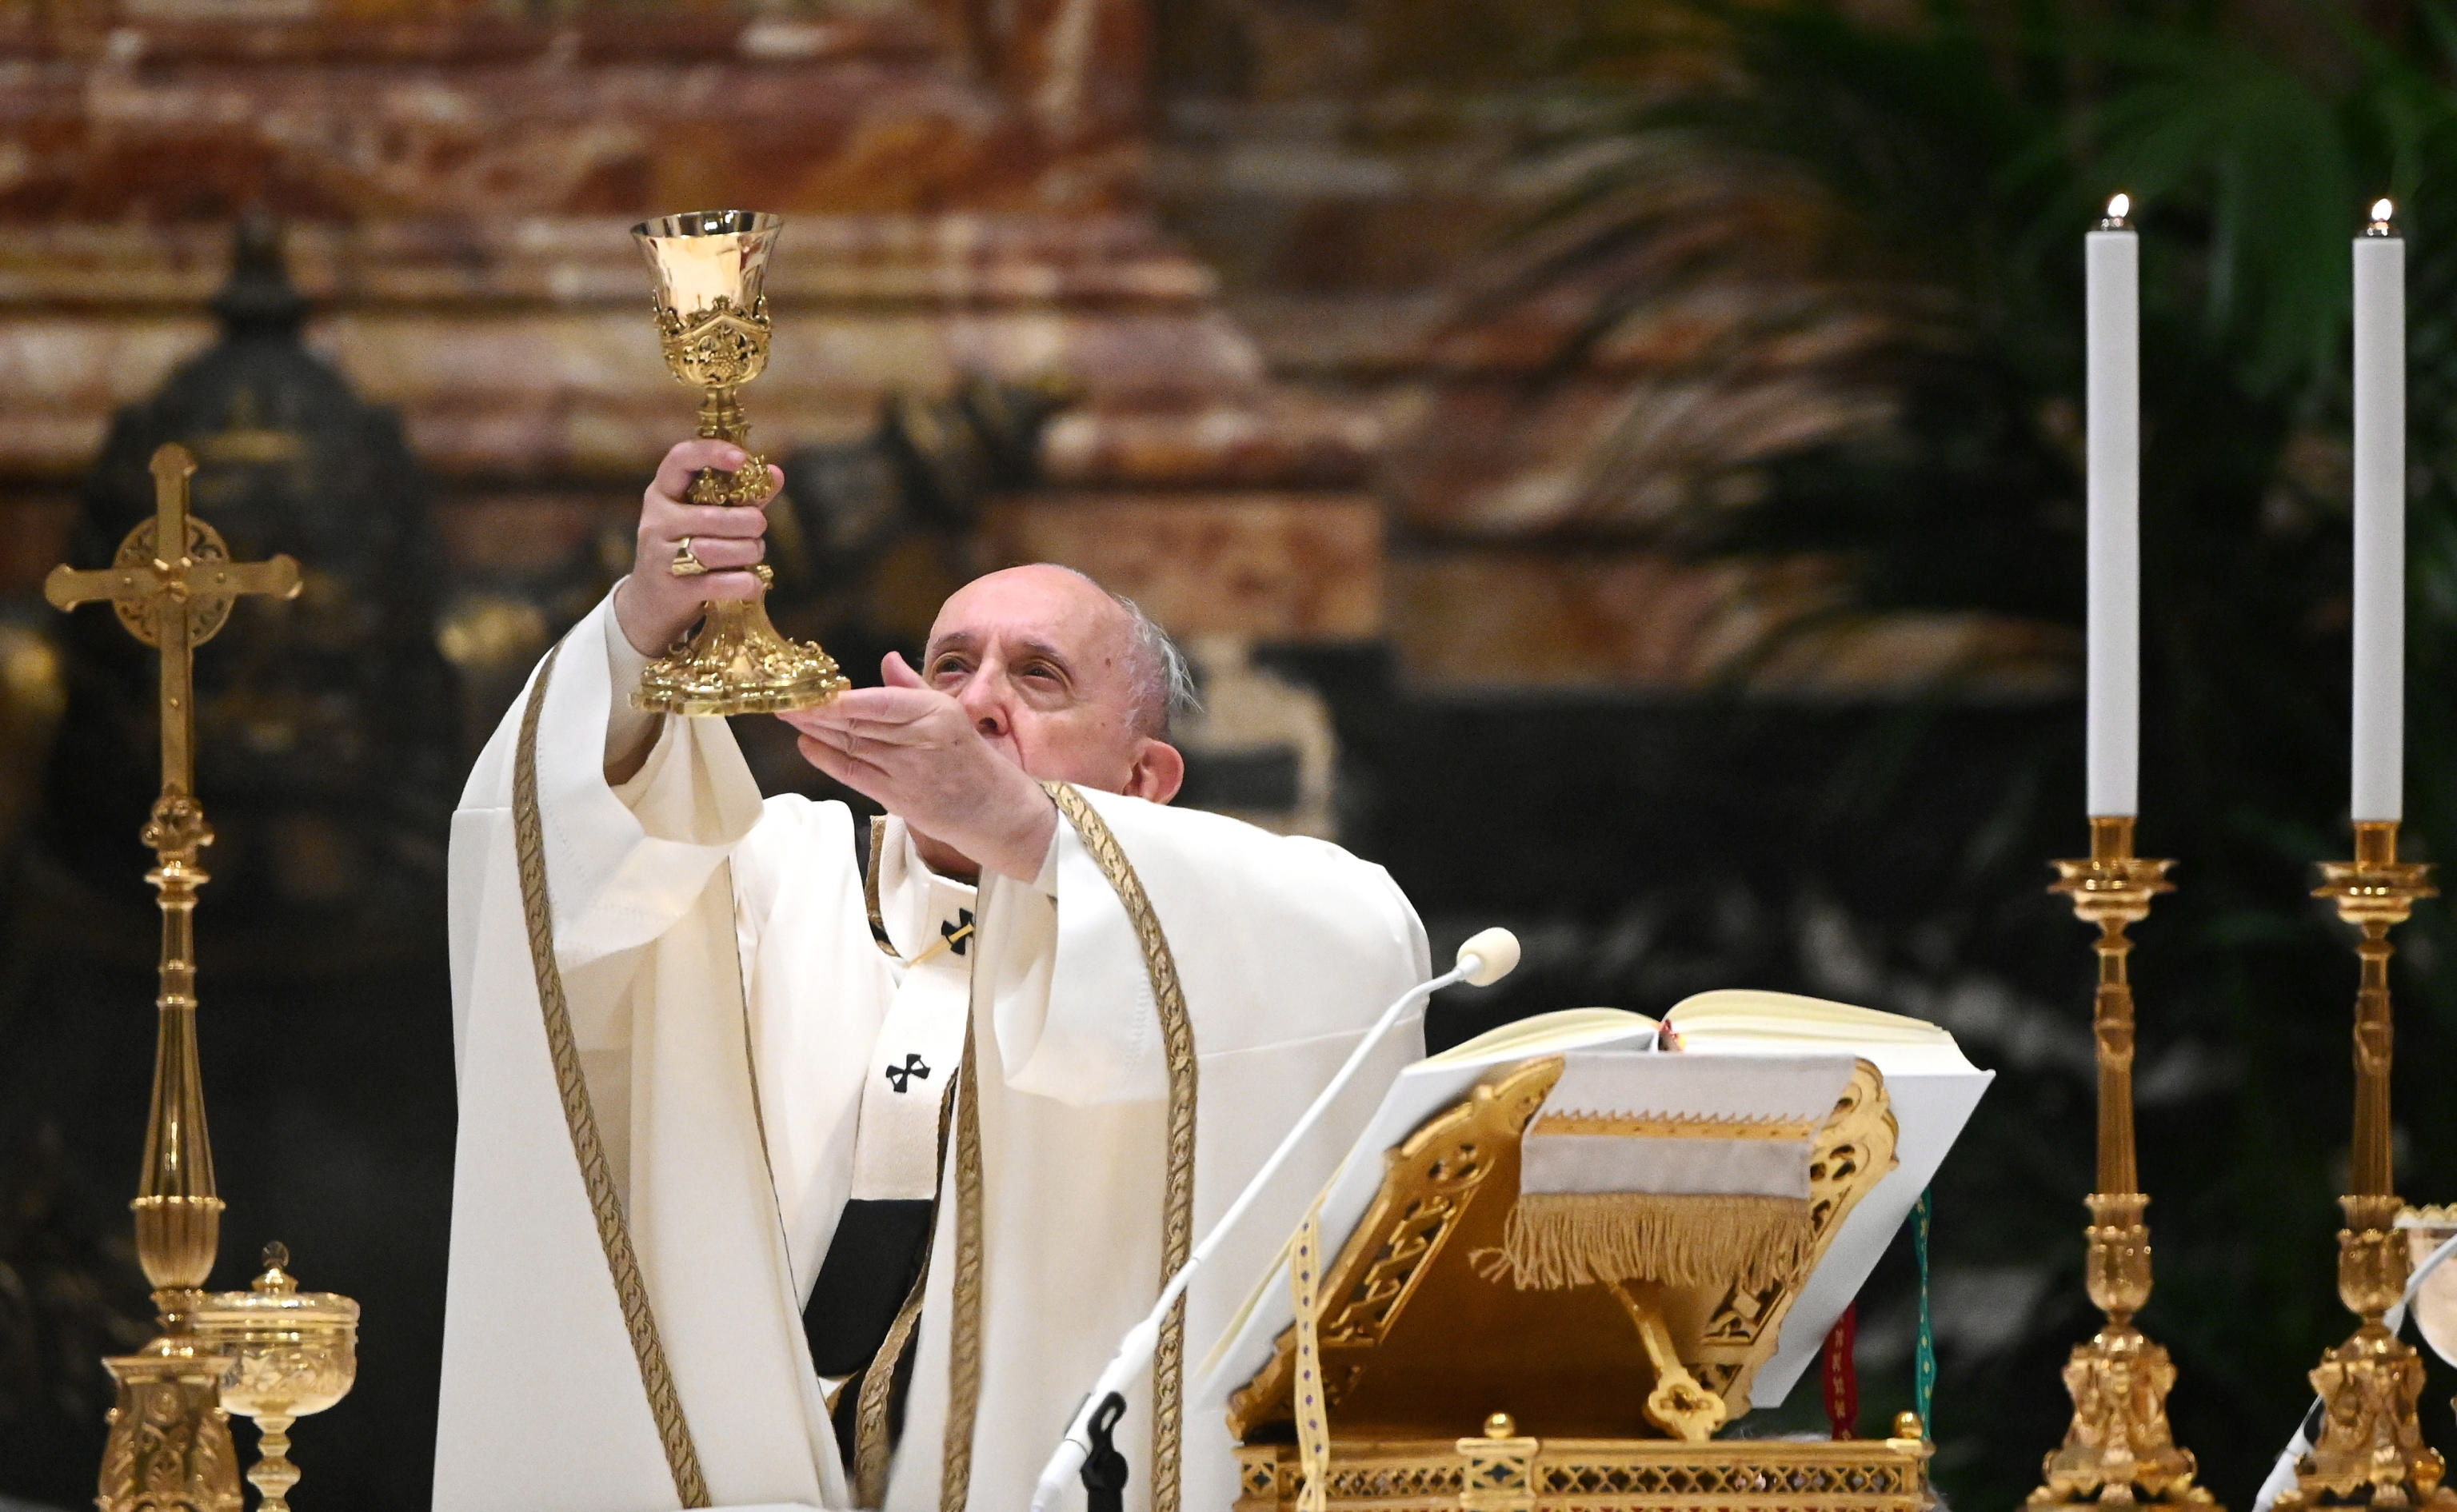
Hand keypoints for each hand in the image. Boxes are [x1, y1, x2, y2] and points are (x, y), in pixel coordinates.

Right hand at [612, 439, 783, 655]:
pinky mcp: (672, 589)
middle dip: (748, 523)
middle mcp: (656, 520)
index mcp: (663, 492)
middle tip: (758, 529)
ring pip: (715, 550)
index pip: (680, 459)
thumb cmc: (688, 549)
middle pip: (712, 516)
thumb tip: (775, 473)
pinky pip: (718, 583)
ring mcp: (659, 556)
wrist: (652, 603)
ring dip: (748, 552)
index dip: (712, 453)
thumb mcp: (707, 518)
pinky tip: (753, 582)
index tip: (742, 459)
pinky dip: (744, 583)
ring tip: (753, 553)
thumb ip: (741, 497)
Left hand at [778, 653, 1057, 882]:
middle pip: (858, 724)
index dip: (842, 699)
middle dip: (818, 712)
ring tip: (790, 716)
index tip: (813, 689)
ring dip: (816, 732)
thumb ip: (913, 687)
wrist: (994, 808)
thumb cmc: (971, 756)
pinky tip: (807, 744)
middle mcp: (921, 741)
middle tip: (786, 699)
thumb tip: (887, 659)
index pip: (880, 702)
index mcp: (936, 713)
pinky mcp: (898, 799)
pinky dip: (827, 760)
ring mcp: (908, 773)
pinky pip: (855, 775)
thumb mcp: (950, 712)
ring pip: (852, 747)